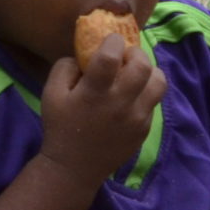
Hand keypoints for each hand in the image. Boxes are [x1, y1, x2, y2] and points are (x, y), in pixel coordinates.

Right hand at [37, 36, 166, 186]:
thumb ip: (66, 67)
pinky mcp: (144, 129)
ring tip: (135, 74)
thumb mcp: (50, 93)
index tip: (110, 41)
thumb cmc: (60, 127)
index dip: (113, 41)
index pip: (111, 56)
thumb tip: (87, 52)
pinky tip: (132, 96)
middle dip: (135, 53)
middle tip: (125, 57)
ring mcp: (136, 118)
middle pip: (142, 66)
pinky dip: (145, 92)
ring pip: (159, 82)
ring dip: (149, 71)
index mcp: (93, 93)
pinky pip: (154, 101)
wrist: (74, 168)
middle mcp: (119, 104)